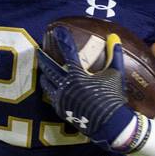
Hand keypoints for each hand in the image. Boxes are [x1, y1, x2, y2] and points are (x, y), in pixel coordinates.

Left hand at [38, 27, 137, 150]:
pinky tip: (50, 87)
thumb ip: (114, 54)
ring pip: (48, 84)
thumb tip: (114, 37)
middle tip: (39, 51)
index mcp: (78, 76)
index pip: (68, 53)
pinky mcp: (62, 110)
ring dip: (45, 75)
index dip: (63, 40)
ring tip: (43, 71)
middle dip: (44, 59)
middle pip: (50, 69)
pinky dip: (51, 90)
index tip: (58, 30)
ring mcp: (62, 99)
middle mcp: (67, 86)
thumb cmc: (114, 98)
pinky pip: (52, 97)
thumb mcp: (115, 74)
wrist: (111, 125)